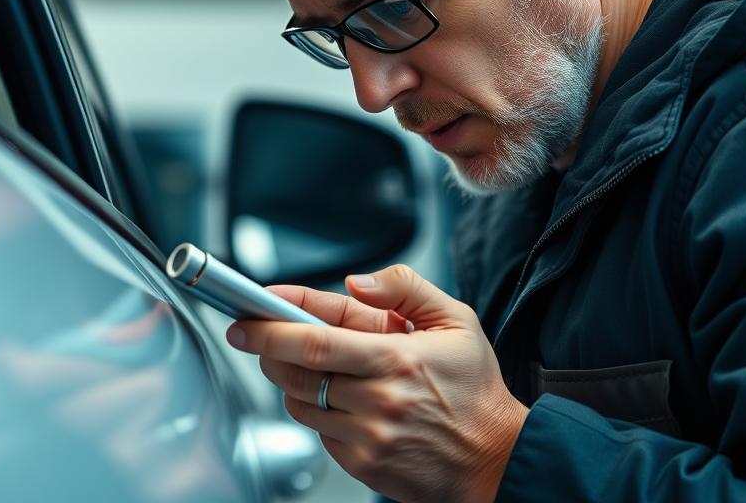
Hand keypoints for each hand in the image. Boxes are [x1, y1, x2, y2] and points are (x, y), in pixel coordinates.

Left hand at [226, 265, 527, 502]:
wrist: (496, 460)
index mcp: (398, 359)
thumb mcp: (456, 321)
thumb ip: (405, 288)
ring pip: (300, 402)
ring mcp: (368, 436)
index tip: (248, 315)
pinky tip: (343, 401)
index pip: (316, 341)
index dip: (273, 326)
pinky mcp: (363, 464)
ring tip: (315, 366)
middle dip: (266, 348)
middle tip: (253, 333)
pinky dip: (318, 412)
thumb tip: (357, 281)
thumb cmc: (474, 390)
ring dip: (291, 379)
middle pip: (295, 372)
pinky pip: (318, 432)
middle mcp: (380, 400)